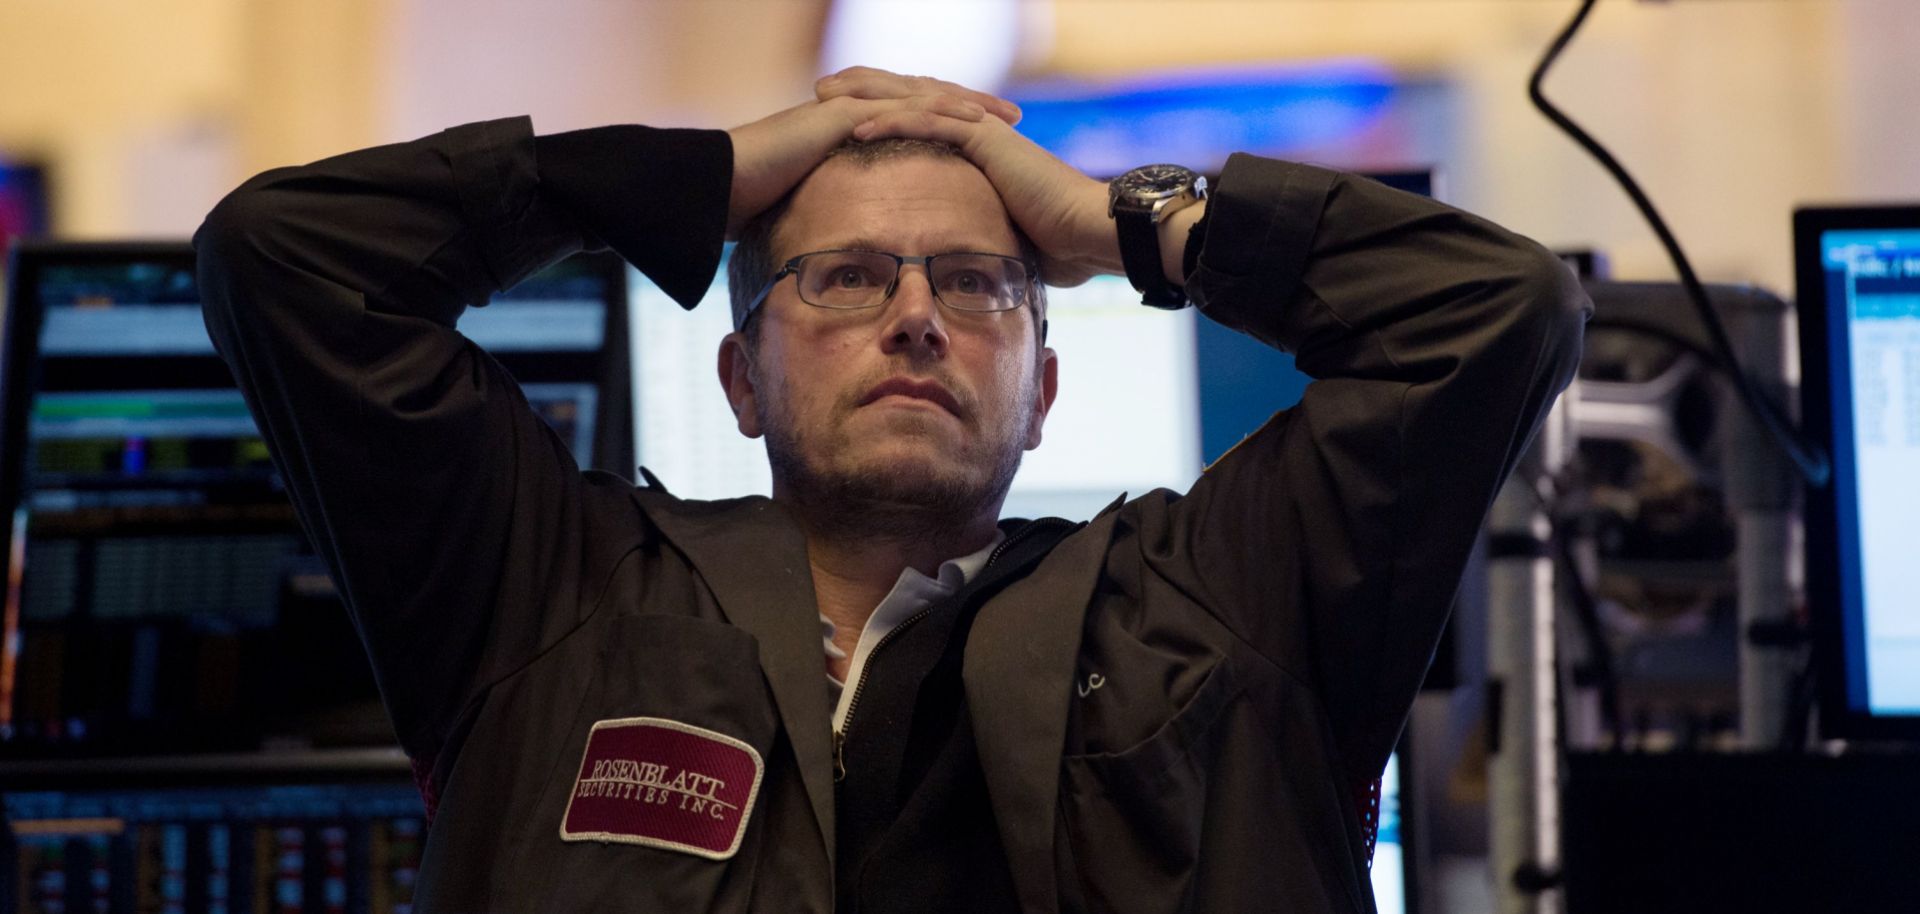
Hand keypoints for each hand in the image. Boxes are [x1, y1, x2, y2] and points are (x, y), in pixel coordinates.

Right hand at [725, 74, 1019, 237]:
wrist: (717, 188)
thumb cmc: (748, 206)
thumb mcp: (802, 213)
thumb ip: (828, 220)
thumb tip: (844, 255)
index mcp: (850, 134)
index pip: (911, 122)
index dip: (950, 127)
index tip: (989, 143)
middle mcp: (852, 113)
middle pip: (925, 100)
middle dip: (971, 107)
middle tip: (1013, 117)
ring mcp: (845, 109)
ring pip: (920, 96)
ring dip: (966, 103)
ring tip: (1004, 116)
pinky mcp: (840, 114)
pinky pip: (897, 107)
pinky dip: (937, 110)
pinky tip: (968, 119)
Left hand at [816, 66, 1119, 286]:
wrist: (1093, 232)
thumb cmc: (1061, 245)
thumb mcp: (1008, 237)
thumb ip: (983, 236)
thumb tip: (966, 268)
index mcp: (981, 148)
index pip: (923, 118)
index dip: (883, 113)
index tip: (842, 117)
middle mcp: (980, 130)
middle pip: (911, 98)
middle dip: (865, 91)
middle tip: (822, 89)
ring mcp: (984, 130)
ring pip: (913, 100)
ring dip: (866, 97)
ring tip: (825, 97)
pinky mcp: (986, 139)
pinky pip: (929, 123)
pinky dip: (891, 122)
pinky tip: (856, 126)